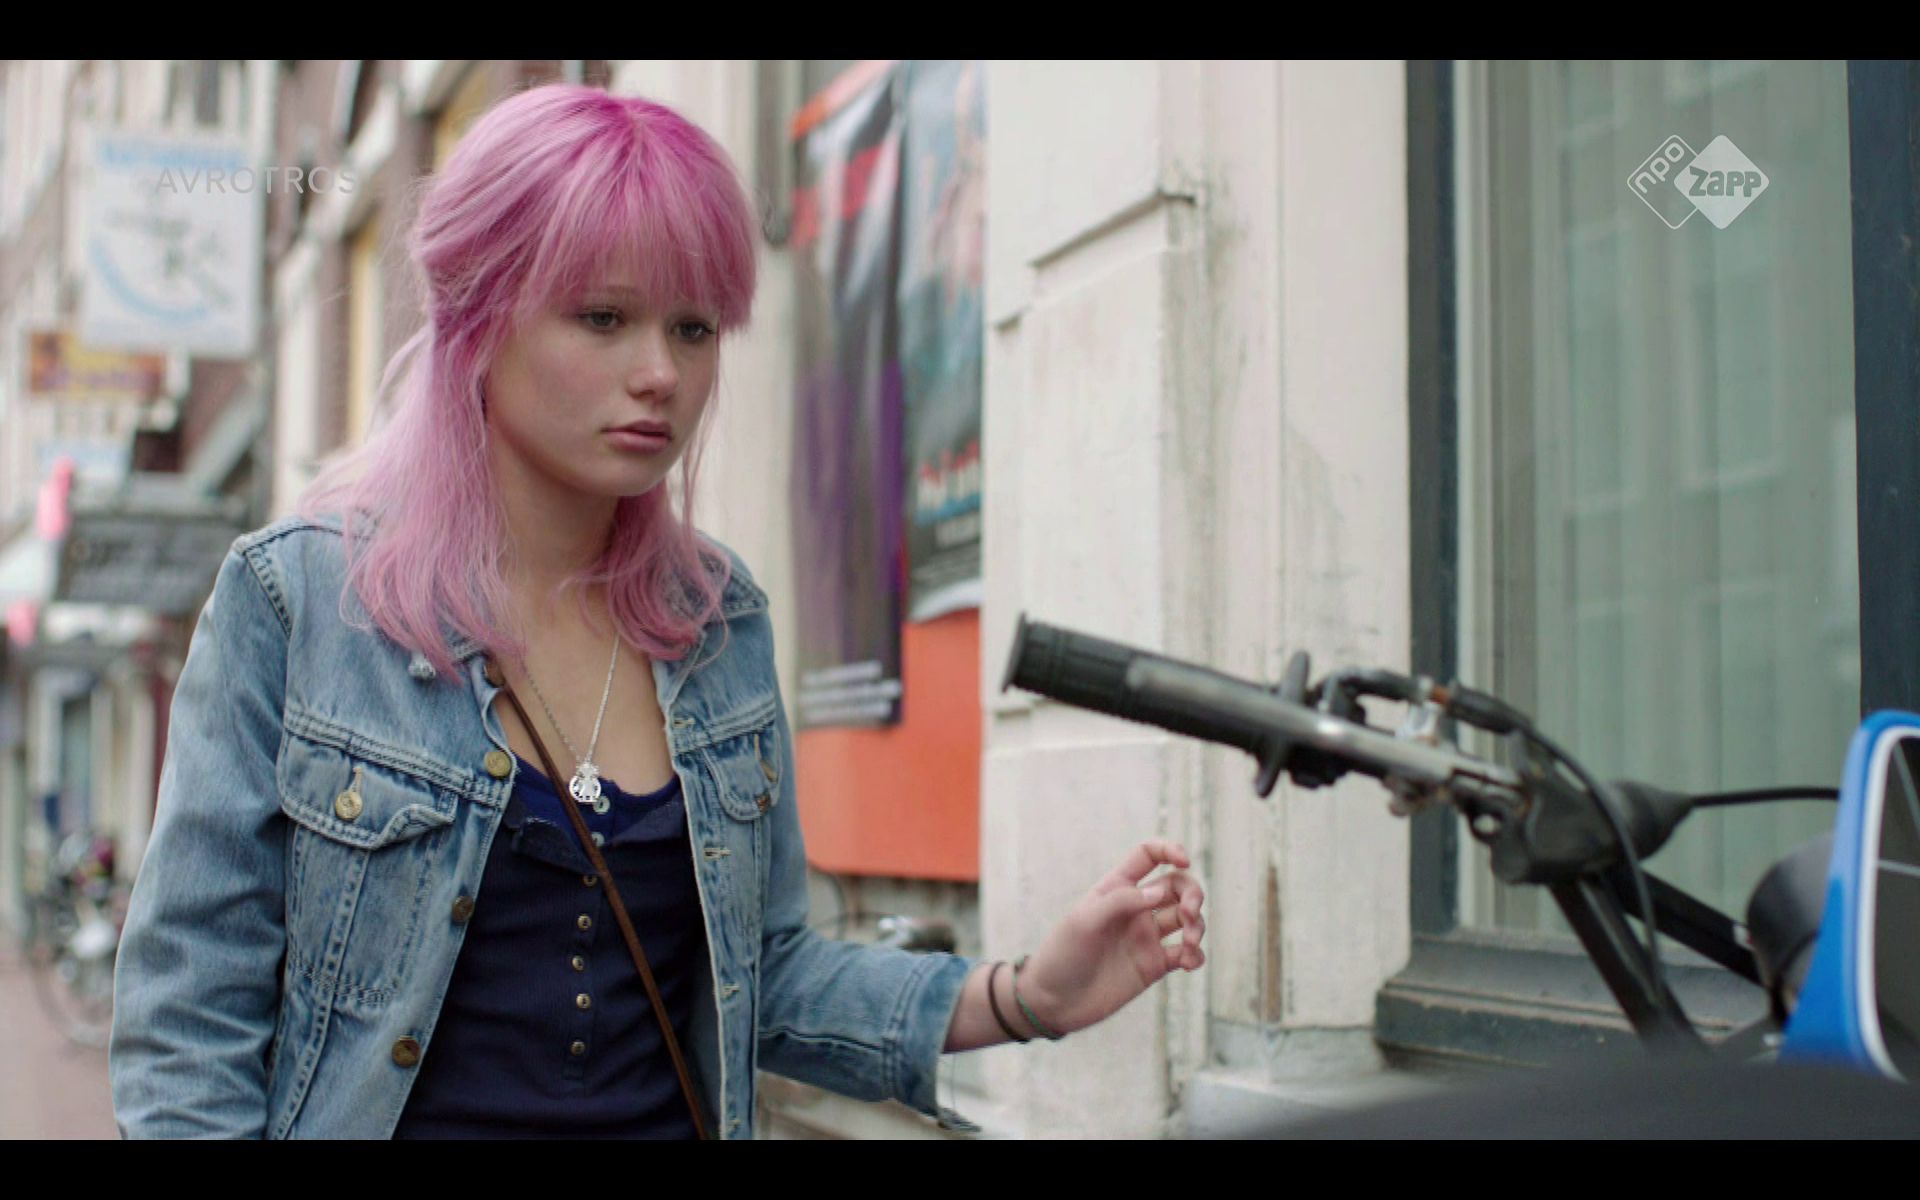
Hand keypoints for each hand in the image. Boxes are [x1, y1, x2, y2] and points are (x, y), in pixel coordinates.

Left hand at [1013, 839, 1205, 1036]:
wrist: (1054, 1001)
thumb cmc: (1063, 955)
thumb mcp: (1084, 921)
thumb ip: (1121, 901)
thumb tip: (1159, 891)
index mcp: (1117, 887)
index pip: (1149, 855)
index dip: (1169, 850)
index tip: (1184, 860)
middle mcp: (1136, 908)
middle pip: (1177, 886)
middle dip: (1193, 894)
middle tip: (1189, 914)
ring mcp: (1146, 937)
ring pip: (1187, 919)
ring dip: (1197, 925)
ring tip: (1188, 944)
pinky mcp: (1154, 965)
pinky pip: (1185, 954)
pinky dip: (1195, 955)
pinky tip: (1188, 962)